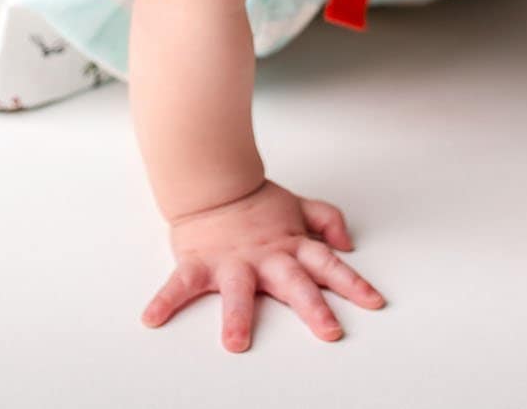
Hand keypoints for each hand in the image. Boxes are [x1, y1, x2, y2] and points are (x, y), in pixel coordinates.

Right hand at [141, 178, 387, 352]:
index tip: (374, 302)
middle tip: (329, 330)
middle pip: (294, 282)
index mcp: (290, 246)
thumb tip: (348, 243)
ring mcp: (231, 262)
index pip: (328, 264)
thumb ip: (326, 219)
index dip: (353, 282)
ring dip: (237, 316)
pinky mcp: (198, 263)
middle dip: (313, 307)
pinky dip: (166, 300)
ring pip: (237, 290)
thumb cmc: (255, 203)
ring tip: (236, 343)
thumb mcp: (298, 206)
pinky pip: (181, 284)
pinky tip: (153, 318)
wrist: (212, 182)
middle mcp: (265, 257)